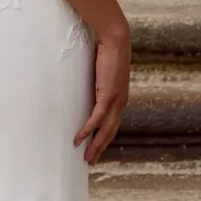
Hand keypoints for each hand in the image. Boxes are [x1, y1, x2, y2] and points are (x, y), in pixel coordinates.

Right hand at [75, 22, 130, 165]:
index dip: (105, 138)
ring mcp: (115, 99)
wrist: (116, 39)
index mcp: (120, 97)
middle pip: (110, 131)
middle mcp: (120, 102)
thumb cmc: (108, 51)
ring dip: (96, 145)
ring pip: (105, 129)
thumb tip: (88, 83)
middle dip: (101, 148)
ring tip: (86, 157)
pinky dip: (88, 130)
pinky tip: (80, 139)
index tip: (97, 149)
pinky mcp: (107, 94)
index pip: (113, 123)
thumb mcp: (103, 72)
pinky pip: (97, 118)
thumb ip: (98, 81)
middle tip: (91, 161)